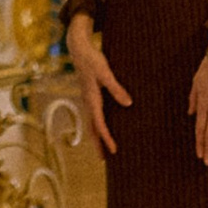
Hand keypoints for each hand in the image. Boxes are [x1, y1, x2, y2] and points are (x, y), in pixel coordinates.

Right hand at [67, 12, 132, 157]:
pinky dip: (97, 126)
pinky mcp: (89, 95)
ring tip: (103, 149)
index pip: (99, 124)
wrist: (78, 47)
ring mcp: (87, 99)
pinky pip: (93, 115)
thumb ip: (116, 88)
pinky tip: (103, 127)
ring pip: (91, 122)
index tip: (114, 150)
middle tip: (104, 160)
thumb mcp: (105, 72)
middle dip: (98, 144)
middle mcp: (88, 102)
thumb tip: (128, 104)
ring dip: (97, 136)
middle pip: (92, 128)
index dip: (107, 138)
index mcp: (91, 99)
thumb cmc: (92, 59)